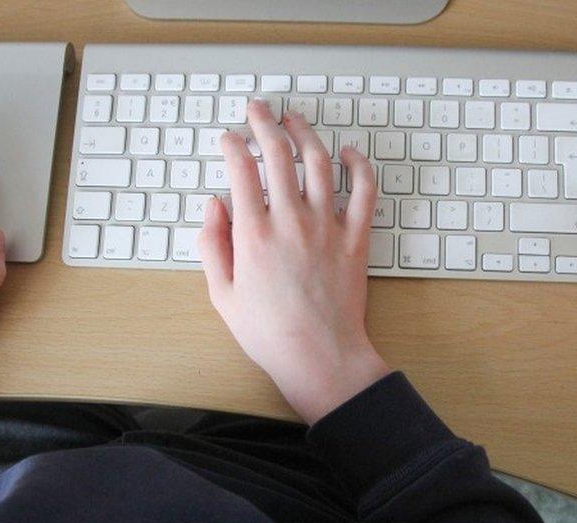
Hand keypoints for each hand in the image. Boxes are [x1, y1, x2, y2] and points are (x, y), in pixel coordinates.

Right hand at [198, 101, 390, 424]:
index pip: (240, 170)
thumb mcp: (222, 294)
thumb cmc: (269, 333)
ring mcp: (327, 226)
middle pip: (277, 154)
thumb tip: (212, 206)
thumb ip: (212, 244)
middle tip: (258, 110)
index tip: (228, 138)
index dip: (232, 145)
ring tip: (294, 119)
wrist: (320, 357)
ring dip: (305, 133)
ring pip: (318, 162)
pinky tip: (348, 153)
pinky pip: (364, 191)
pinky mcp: (355, 238)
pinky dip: (358, 165)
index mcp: (254, 234)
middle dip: (263, 123)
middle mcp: (291, 221)